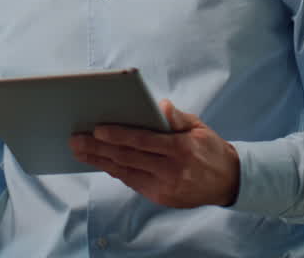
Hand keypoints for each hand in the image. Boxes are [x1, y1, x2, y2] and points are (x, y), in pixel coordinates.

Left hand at [69, 99, 239, 208]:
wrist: (228, 182)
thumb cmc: (210, 148)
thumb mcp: (199, 127)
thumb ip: (177, 117)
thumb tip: (159, 105)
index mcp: (181, 148)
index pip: (143, 141)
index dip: (118, 136)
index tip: (97, 129)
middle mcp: (172, 169)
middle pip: (128, 158)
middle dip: (98, 148)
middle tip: (75, 140)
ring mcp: (166, 187)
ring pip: (126, 172)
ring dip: (100, 161)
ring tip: (79, 151)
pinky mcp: (162, 198)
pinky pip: (133, 182)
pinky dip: (115, 171)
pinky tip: (100, 161)